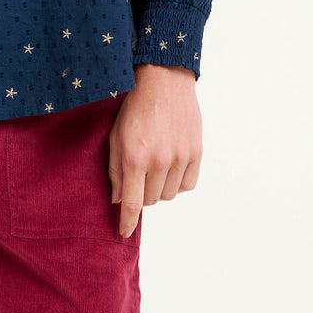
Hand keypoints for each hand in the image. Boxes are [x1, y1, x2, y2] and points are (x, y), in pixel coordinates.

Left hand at [108, 63, 201, 239]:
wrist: (164, 80)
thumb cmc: (134, 107)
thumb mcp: (115, 136)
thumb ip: (116, 170)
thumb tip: (119, 200)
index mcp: (135, 157)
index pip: (132, 203)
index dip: (127, 222)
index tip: (123, 232)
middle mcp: (160, 161)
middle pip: (150, 200)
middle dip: (141, 193)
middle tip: (138, 175)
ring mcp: (181, 157)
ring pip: (168, 195)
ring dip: (159, 187)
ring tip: (154, 166)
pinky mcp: (196, 152)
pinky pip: (187, 185)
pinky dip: (177, 182)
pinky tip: (170, 167)